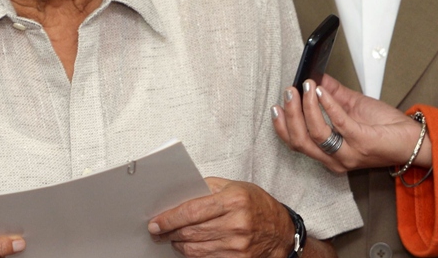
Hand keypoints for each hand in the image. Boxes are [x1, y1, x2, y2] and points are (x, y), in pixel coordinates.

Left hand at [148, 178, 294, 257]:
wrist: (282, 231)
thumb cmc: (256, 205)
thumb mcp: (234, 186)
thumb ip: (206, 188)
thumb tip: (178, 195)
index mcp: (234, 200)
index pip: (192, 211)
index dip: (169, 218)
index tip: (155, 222)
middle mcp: (237, 224)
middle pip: (191, 231)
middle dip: (169, 232)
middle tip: (157, 231)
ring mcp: (238, 246)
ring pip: (196, 249)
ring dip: (178, 244)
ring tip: (171, 238)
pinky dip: (193, 255)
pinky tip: (188, 247)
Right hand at [271, 74, 431, 172]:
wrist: (414, 140)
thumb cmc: (385, 128)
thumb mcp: (352, 109)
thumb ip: (332, 95)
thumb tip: (314, 75)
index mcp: (328, 155)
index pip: (296, 144)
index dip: (282, 125)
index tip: (276, 106)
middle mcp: (335, 160)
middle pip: (300, 141)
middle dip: (290, 114)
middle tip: (288, 92)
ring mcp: (349, 154)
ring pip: (315, 134)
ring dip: (306, 107)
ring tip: (305, 86)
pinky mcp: (362, 143)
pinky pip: (339, 123)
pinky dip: (327, 104)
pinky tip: (321, 90)